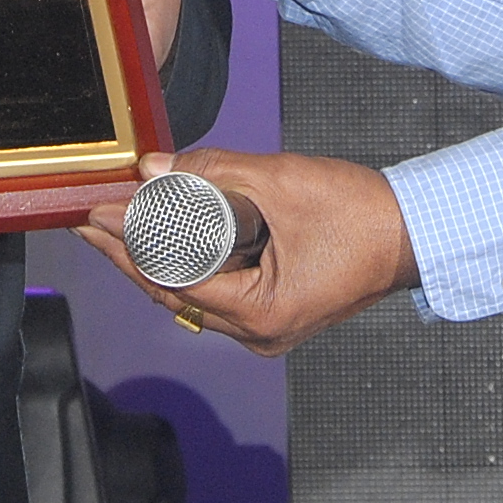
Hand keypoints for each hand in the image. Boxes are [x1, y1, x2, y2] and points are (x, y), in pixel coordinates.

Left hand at [80, 147, 416, 356]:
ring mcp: (265, 327)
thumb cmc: (362, 215)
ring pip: (190, 293)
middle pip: (173, 293)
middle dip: (128, 253)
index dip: (128, 244)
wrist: (413, 233)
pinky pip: (214, 288)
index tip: (95, 213)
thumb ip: (213, 174)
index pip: (173, 278)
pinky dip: (186, 261)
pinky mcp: (271, 310)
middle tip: (89, 219)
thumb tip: (155, 168)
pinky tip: (163, 235)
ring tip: (115, 223)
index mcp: (261, 314)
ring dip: (154, 257)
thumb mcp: (280, 183)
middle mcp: (258, 333)